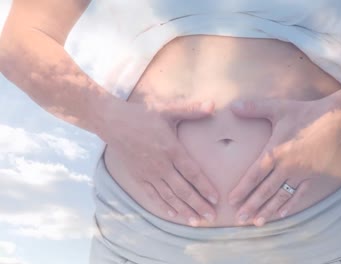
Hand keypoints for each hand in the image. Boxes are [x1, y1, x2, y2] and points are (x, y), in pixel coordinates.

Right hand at [101, 99, 218, 226]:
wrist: (112, 122)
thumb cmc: (142, 114)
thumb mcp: (167, 109)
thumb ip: (191, 110)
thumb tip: (213, 105)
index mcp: (171, 149)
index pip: (192, 173)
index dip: (204, 187)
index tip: (216, 199)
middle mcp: (161, 165)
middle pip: (183, 190)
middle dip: (198, 204)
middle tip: (211, 217)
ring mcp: (149, 173)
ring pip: (169, 196)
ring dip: (183, 209)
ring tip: (196, 220)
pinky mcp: (138, 177)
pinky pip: (152, 195)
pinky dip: (163, 206)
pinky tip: (173, 215)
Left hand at [227, 97, 340, 225]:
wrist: (333, 120)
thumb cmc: (303, 113)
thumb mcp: (277, 108)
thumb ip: (254, 108)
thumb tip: (232, 106)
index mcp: (275, 152)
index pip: (255, 175)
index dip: (243, 189)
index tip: (232, 201)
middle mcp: (286, 167)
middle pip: (265, 191)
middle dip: (252, 206)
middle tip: (240, 219)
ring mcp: (300, 173)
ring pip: (281, 196)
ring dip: (268, 210)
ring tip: (257, 222)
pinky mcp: (312, 176)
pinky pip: (299, 195)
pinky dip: (290, 205)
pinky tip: (281, 215)